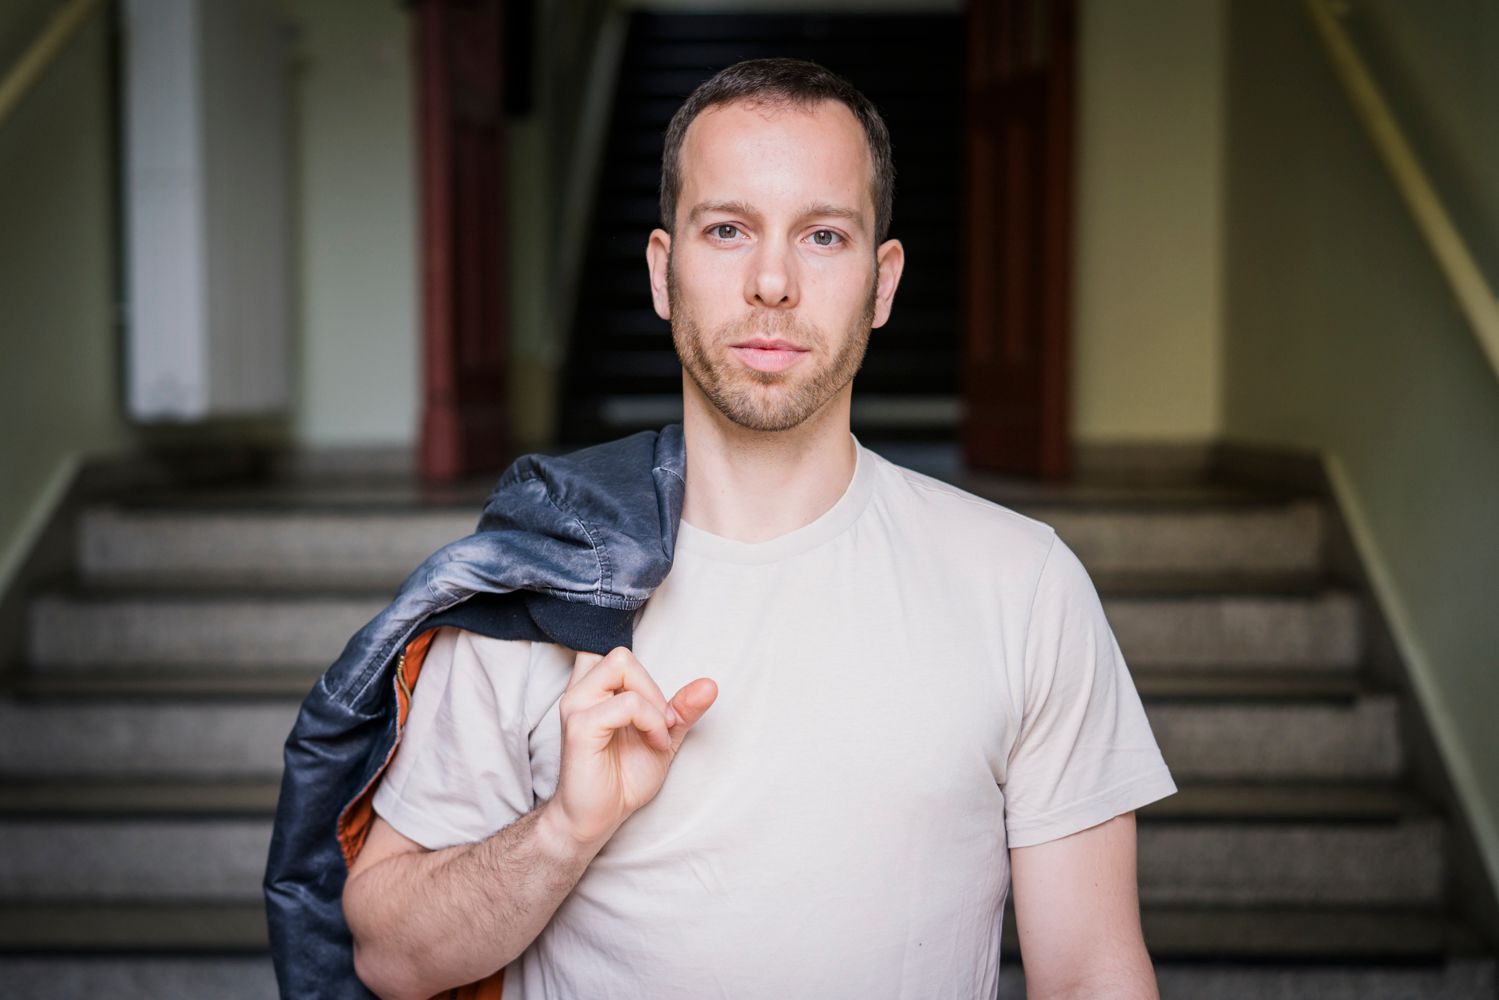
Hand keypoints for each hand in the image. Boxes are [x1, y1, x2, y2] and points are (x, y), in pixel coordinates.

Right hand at [543, 647, 716, 852]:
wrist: (599, 817)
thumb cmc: (623, 777)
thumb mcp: (663, 735)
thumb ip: (681, 709)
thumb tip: (710, 684)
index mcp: (593, 690)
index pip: (615, 653)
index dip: (641, 671)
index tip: (655, 707)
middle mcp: (580, 692)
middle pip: (622, 655)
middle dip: (652, 687)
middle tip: (662, 722)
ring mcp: (576, 706)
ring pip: (622, 667)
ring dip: (652, 703)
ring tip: (658, 734)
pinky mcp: (580, 727)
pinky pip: (627, 704)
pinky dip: (650, 722)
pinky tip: (654, 744)